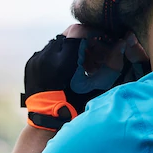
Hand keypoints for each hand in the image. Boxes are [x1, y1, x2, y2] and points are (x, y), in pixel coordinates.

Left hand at [21, 26, 149, 131]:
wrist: (46, 121)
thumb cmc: (74, 107)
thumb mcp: (97, 87)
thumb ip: (111, 65)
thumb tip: (121, 45)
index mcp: (63, 62)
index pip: (78, 32)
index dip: (92, 32)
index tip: (100, 38)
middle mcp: (46, 57)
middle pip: (67, 35)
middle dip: (81, 40)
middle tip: (92, 51)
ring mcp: (36, 60)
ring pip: (56, 42)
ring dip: (69, 48)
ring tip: (79, 63)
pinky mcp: (30, 64)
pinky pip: (46, 52)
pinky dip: (57, 56)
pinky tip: (65, 69)